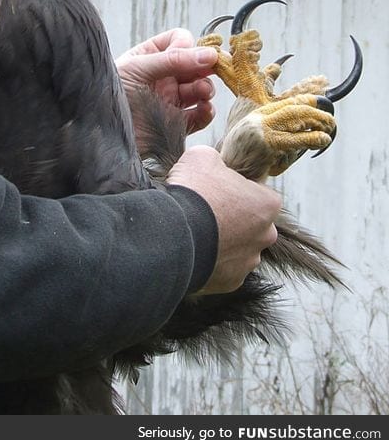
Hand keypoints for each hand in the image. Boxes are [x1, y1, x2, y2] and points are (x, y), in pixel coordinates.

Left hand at [115, 29, 217, 133]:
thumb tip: (209, 54)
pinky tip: (204, 109)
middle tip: (215, 70)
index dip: (189, 46)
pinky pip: (199, 116)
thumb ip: (173, 60)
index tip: (189, 55)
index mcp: (151, 56)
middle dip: (206, 67)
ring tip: (203, 92)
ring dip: (206, 88)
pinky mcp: (175, 123)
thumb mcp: (137, 68)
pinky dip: (206, 112)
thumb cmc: (111, 94)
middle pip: (196, 64)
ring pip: (201, 89)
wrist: (104, 134)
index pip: (179, 41)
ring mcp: (170, 99)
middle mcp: (163, 76)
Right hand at [167, 146, 279, 293]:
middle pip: (251, 223)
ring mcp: (248, 262)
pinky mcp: (230, 282)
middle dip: (233, 217)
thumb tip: (212, 163)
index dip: (236, 188)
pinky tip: (192, 250)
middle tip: (206, 210)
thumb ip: (215, 159)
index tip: (217, 188)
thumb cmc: (193, 192)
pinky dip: (210, 260)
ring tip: (195, 232)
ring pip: (238, 247)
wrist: (172, 234)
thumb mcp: (202, 156)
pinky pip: (222, 268)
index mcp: (268, 204)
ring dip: (222, 240)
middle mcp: (266, 235)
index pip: (258, 192)